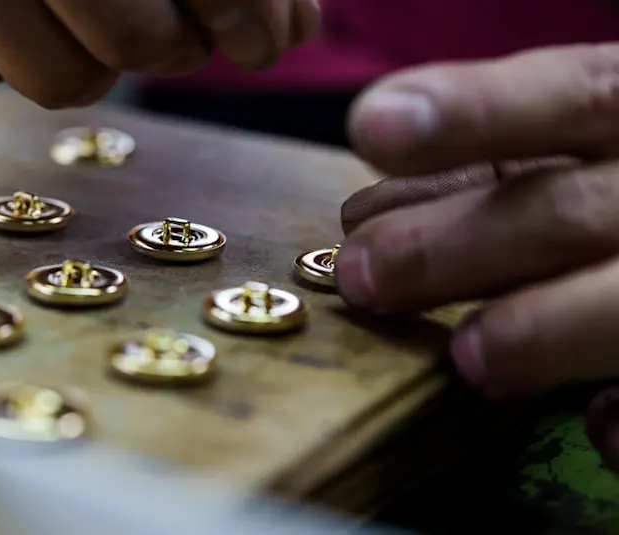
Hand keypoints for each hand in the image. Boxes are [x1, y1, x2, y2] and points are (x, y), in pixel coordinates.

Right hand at [0, 0, 318, 108]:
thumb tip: (291, 30)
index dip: (239, 14)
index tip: (262, 40)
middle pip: (130, 43)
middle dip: (172, 49)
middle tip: (183, 39)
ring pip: (57, 83)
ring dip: (97, 69)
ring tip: (108, 32)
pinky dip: (3, 61)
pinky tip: (29, 23)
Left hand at [339, 44, 618, 470]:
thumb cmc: (616, 199)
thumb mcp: (572, 162)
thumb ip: (483, 178)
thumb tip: (362, 218)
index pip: (576, 94)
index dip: (473, 111)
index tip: (371, 126)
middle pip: (572, 212)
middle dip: (450, 246)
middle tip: (360, 276)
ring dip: (538, 332)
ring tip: (466, 357)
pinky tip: (597, 426)